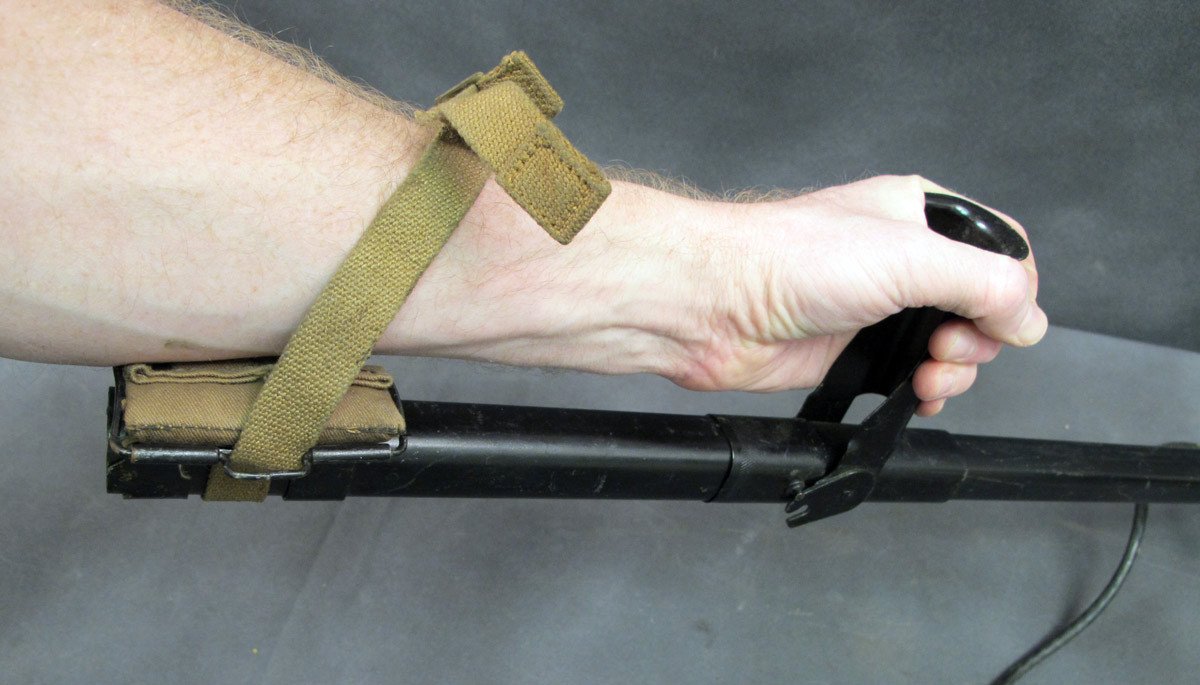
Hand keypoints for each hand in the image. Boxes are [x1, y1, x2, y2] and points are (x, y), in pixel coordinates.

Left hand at [386, 174, 1045, 414]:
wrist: (713, 304)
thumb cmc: (785, 259)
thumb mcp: (909, 258)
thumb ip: (983, 284)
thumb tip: (1029, 319)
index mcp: (917, 216)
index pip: (1000, 251)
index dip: (1012, 292)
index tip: (1000, 321)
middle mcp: (899, 260)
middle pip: (980, 307)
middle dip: (979, 338)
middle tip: (947, 348)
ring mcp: (875, 307)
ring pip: (947, 347)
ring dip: (953, 370)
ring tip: (928, 375)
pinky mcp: (850, 350)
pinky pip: (909, 376)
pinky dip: (922, 392)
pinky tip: (915, 395)